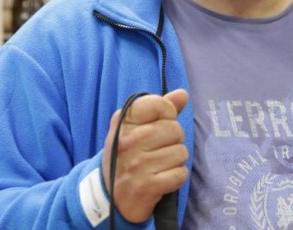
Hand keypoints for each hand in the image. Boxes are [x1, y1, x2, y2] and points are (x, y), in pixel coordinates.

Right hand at [101, 89, 188, 222]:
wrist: (110, 197)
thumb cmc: (126, 157)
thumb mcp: (134, 129)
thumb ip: (159, 109)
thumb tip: (182, 94)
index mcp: (122, 122)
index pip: (159, 104)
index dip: (167, 113)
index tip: (159, 124)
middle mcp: (127, 141)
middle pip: (175, 129)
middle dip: (173, 140)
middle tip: (158, 150)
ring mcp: (136, 165)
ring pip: (181, 152)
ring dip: (175, 161)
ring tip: (159, 166)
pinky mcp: (146, 186)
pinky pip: (180, 174)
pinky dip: (176, 178)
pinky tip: (161, 179)